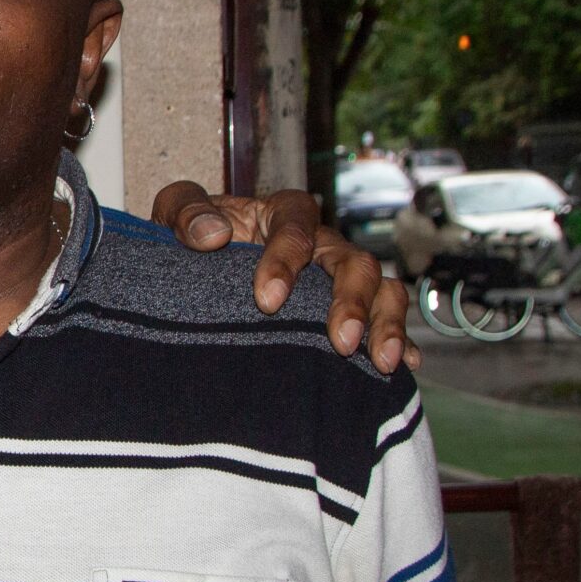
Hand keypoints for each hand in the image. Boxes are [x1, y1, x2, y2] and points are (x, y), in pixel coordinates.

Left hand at [151, 182, 416, 373]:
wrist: (199, 265)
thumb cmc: (193, 234)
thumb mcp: (176, 213)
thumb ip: (186, 213)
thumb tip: (213, 235)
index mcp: (282, 213)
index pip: (296, 226)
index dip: (286, 261)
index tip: (267, 301)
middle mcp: (322, 242)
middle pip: (353, 261)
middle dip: (352, 301)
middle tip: (341, 341)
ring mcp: (339, 275)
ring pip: (381, 288)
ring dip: (386, 324)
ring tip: (381, 363)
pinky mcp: (348, 306)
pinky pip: (386, 316)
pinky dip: (398, 340)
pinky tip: (404, 368)